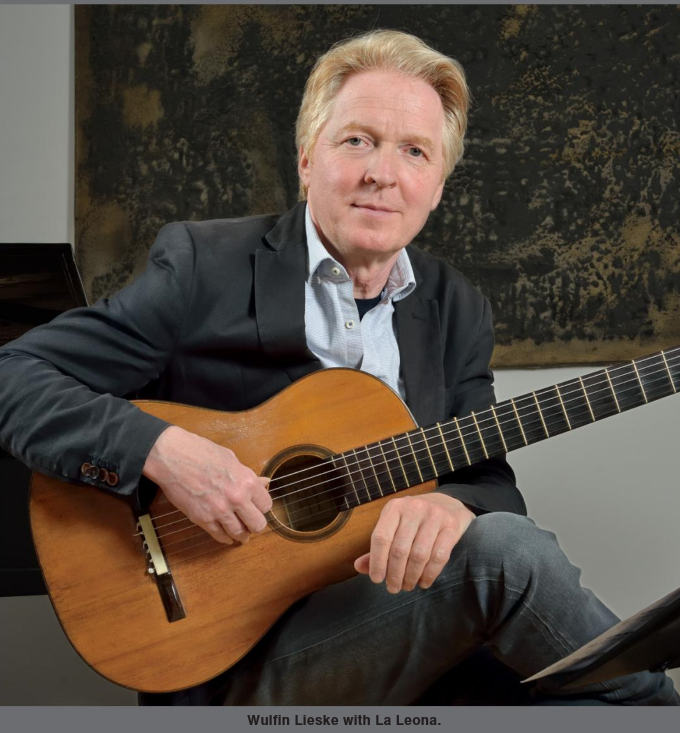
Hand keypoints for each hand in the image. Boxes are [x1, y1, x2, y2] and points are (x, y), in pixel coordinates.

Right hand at [143, 425, 271, 543]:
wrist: (172, 457)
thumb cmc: (201, 452)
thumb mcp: (231, 459)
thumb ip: (248, 475)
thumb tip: (263, 483)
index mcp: (246, 481)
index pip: (266, 505)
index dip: (262, 507)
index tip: (258, 507)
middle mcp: (237, 498)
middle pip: (257, 524)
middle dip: (255, 525)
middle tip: (252, 524)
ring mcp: (219, 511)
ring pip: (239, 534)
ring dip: (242, 535)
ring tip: (242, 535)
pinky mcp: (202, 519)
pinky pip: (219, 536)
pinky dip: (225, 538)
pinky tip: (227, 537)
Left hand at [354, 494, 474, 592]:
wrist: (447, 504)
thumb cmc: (414, 520)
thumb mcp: (394, 525)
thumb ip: (378, 546)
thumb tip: (358, 567)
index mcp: (394, 508)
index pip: (381, 537)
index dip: (377, 562)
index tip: (377, 580)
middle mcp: (413, 508)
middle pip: (400, 549)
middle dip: (395, 574)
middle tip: (393, 588)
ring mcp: (434, 515)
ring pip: (419, 555)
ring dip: (411, 576)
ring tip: (407, 586)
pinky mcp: (451, 525)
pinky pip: (439, 556)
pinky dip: (429, 574)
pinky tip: (424, 582)